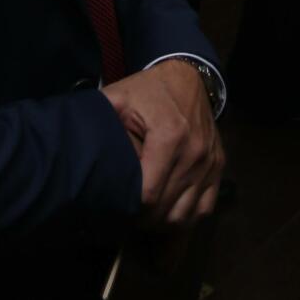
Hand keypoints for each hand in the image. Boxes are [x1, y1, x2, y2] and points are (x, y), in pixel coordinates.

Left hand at [102, 61, 224, 227]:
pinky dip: (187, 216)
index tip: (114, 207)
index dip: (129, 208)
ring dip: (163, 222)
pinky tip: (168, 211)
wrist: (188, 76)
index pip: (149, 194)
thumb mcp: (118, 98)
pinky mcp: (219, 165)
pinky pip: (205, 207)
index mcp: (170, 135)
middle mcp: (195, 152)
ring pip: (186, 215)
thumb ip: (100, 123)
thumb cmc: (148, 90)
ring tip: (145, 217)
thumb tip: (81, 156)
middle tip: (125, 216)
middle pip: (167, 210)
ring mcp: (210, 161)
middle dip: (143, 220)